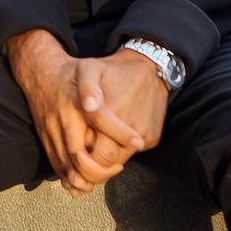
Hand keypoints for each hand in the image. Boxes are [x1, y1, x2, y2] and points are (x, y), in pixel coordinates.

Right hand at [6, 29, 144, 198]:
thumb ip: (91, 85)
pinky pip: (55, 162)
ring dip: (84, 178)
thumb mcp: (87, 68)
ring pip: (66, 164)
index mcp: (75, 101)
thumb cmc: (70, 73)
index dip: (121, 134)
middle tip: (117, 167)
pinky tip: (79, 186)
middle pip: (79, 154)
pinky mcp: (45, 137)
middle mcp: (62, 118)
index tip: (137, 142)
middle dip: (100, 169)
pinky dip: (67, 179)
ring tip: (100, 180)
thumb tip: (92, 106)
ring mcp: (51, 130)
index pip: (100, 120)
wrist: (40, 72)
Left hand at [76, 48, 169, 170]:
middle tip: (88, 148)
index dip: (79, 156)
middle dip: (94, 161)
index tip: (77, 150)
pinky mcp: (153, 137)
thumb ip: (85, 87)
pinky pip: (134, 153)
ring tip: (103, 138)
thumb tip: (89, 107)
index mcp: (106, 112)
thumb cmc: (113, 71)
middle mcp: (126, 127)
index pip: (87, 152)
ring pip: (119, 161)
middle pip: (104, 161)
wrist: (148, 68)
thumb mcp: (90, 69)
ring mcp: (141, 134)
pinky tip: (119, 132)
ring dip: (110, 156)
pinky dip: (124, 148)